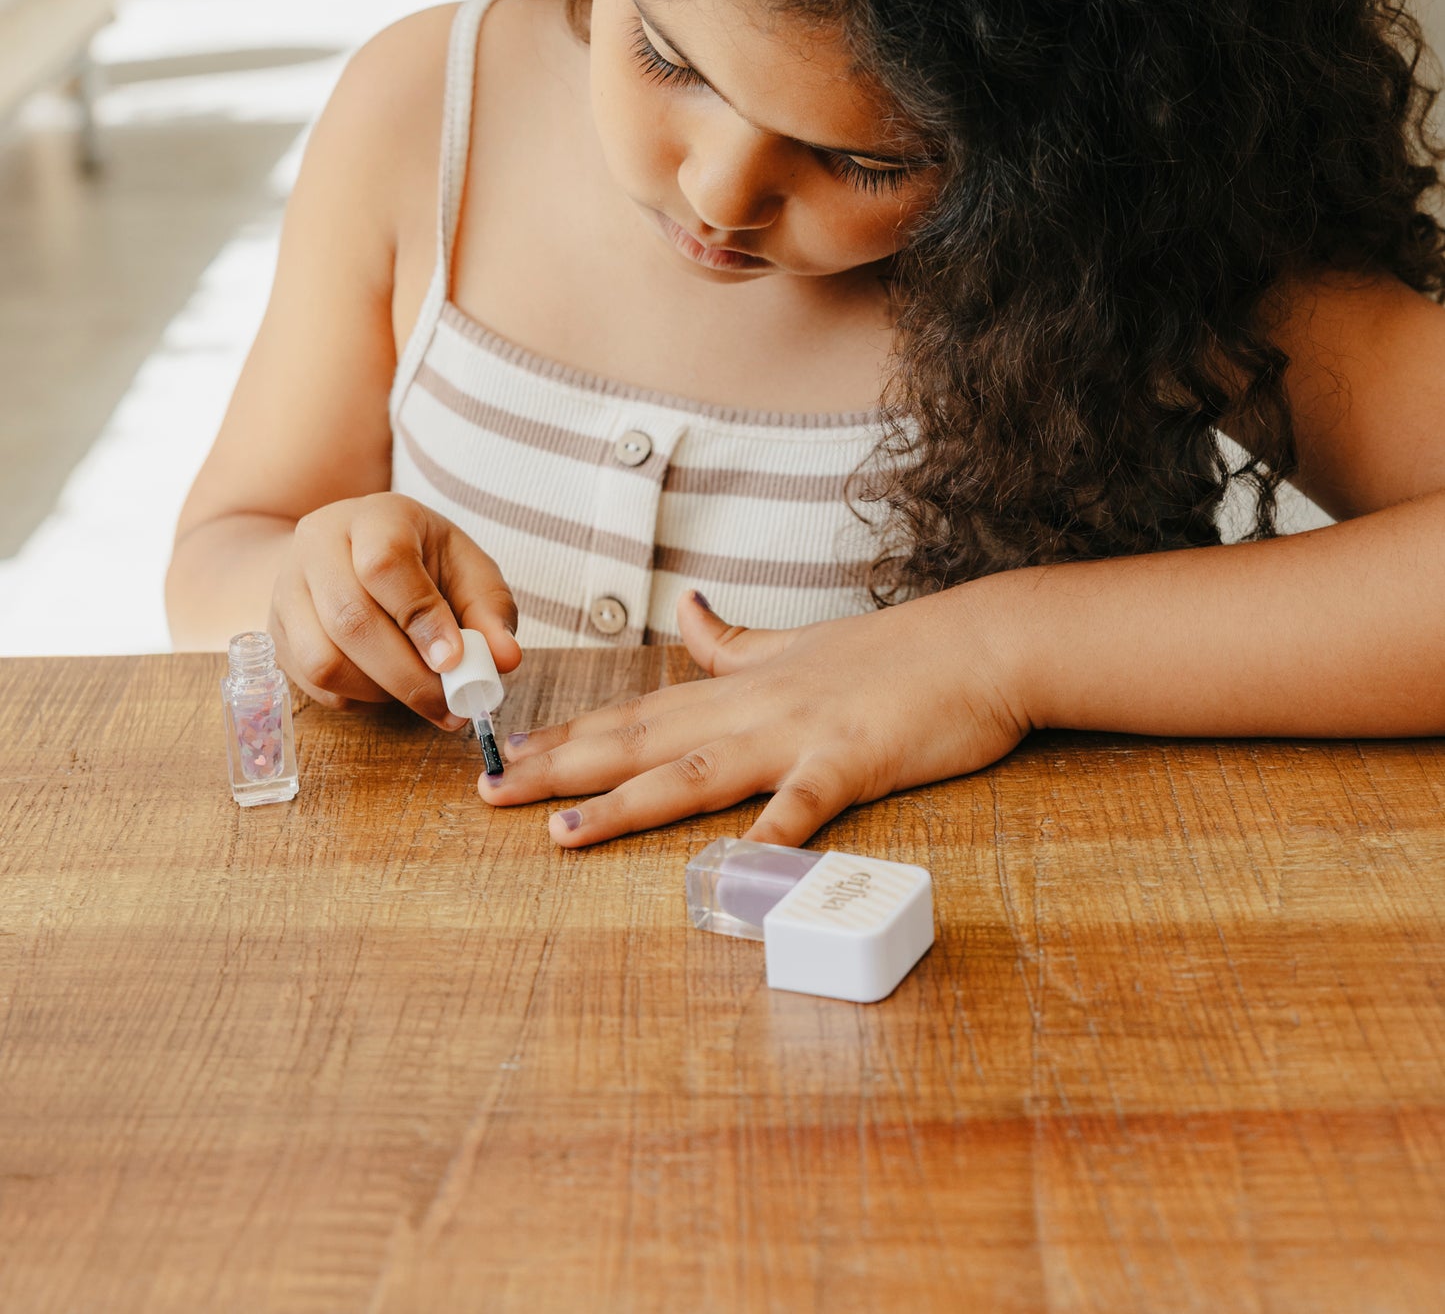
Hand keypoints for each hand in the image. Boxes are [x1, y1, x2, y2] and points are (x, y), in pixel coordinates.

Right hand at [268, 494, 521, 728]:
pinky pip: (312, 684)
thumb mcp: (463, 564)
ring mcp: (288, 590)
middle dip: (408, 674)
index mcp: (372, 516)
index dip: (421, 619)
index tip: (455, 661)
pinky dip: (357, 698)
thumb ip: (489, 608)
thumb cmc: (419, 557)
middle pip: (350, 619)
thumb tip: (504, 659)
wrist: (346, 552)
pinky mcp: (276, 633)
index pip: (385, 563)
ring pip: (323, 660)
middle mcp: (317, 546)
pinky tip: (386, 686)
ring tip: (421, 693)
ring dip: (381, 692)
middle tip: (451, 704)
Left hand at [482, 581, 1031, 845]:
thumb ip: (735, 642)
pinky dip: (766, 835)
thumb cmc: (896, 655)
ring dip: (627, 804)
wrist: (979, 644)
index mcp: (739, 691)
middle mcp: (752, 711)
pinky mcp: (852, 762)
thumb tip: (691, 613)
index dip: (565, 736)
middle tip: (487, 791)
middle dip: (561, 768)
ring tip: (562, 832)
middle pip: (642, 742)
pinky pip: (803, 804)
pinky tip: (731, 869)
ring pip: (697, 773)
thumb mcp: (800, 642)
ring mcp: (799, 736)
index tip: (500, 754)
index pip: (636, 715)